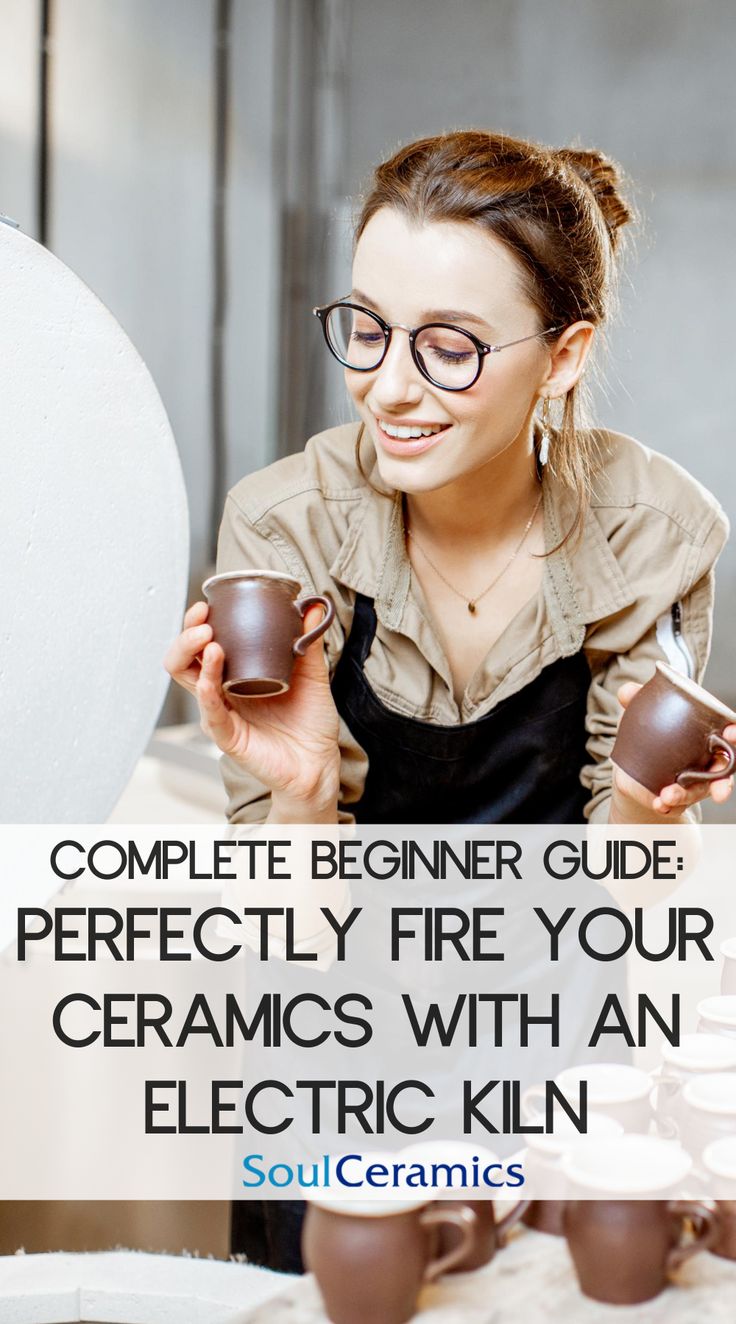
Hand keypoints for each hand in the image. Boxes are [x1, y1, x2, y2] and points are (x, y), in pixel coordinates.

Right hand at [163, 600, 340, 813]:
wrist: (319, 763)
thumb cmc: (310, 723)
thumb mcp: (312, 675)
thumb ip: (309, 642)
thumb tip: (315, 606)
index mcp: (235, 675)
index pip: (202, 645)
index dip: (197, 623)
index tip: (207, 604)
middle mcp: (222, 692)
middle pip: (184, 660)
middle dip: (186, 635)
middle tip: (204, 620)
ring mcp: (221, 714)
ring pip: (189, 681)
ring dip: (192, 655)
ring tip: (208, 639)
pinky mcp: (228, 736)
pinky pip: (211, 712)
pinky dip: (207, 689)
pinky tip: (212, 671)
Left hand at [611, 681, 735, 821]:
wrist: (630, 768)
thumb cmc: (648, 734)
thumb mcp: (640, 714)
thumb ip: (635, 699)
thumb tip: (627, 691)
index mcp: (706, 735)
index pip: (728, 732)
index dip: (734, 731)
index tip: (730, 731)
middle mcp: (708, 760)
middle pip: (725, 770)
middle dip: (725, 781)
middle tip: (720, 787)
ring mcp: (696, 782)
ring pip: (700, 791)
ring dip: (686, 795)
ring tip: (667, 795)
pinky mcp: (680, 798)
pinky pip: (678, 805)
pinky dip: (669, 805)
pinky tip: (658, 804)